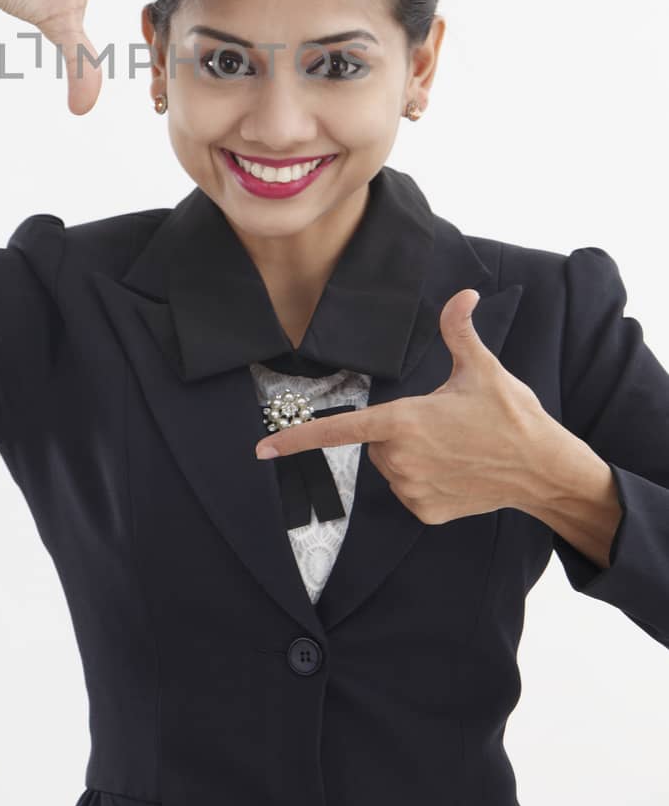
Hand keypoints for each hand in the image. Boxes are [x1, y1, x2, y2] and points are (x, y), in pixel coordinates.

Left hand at [254, 289, 556, 523]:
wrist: (544, 471)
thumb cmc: (512, 416)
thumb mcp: (482, 368)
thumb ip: (459, 330)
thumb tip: (463, 293)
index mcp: (404, 421)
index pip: (340, 430)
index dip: (298, 439)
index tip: (262, 450)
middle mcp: (401, 459)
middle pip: (376, 442)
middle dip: (399, 430)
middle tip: (442, 424)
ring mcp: (413, 490)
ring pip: (392, 467)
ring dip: (412, 456)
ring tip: (455, 447)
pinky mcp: (427, 512)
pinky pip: (410, 491)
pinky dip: (425, 481)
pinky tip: (458, 471)